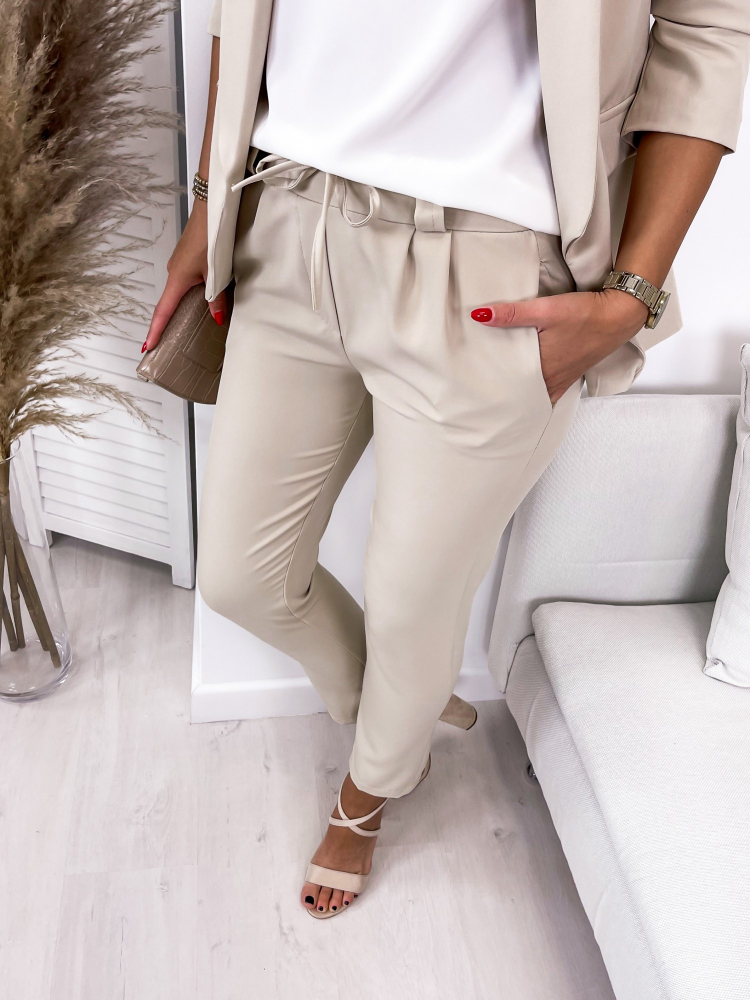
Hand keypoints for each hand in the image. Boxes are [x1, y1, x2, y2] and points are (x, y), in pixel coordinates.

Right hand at [144, 200, 226, 351]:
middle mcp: (173, 273)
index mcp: (177, 280)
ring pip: (176, 293)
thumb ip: (216, 298)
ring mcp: (178, 265)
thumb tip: (216, 319)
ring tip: (178, 328)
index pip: (163, 312)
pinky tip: (195, 302)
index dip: (155, 331)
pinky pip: (183, 283)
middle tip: (160, 345)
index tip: (147, 347)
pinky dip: (185, 296)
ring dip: (176, 310)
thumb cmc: (211, 238)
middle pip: (167, 304)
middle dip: (164, 325)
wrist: (210, 209)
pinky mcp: (185, 259)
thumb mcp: (216, 272)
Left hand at [471, 289, 648, 403]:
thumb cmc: (584, 314)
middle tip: (479, 390)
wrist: (618, 316)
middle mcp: (550, 380)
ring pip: (533, 394)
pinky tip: (526, 387)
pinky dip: (535, 392)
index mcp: (541, 369)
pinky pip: (548, 391)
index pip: (507, 385)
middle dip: (501, 392)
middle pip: (519, 392)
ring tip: (497, 391)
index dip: (489, 386)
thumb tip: (479, 315)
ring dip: (518, 393)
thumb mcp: (545, 309)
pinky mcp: (570, 375)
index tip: (472, 386)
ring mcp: (561, 380)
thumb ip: (512, 314)